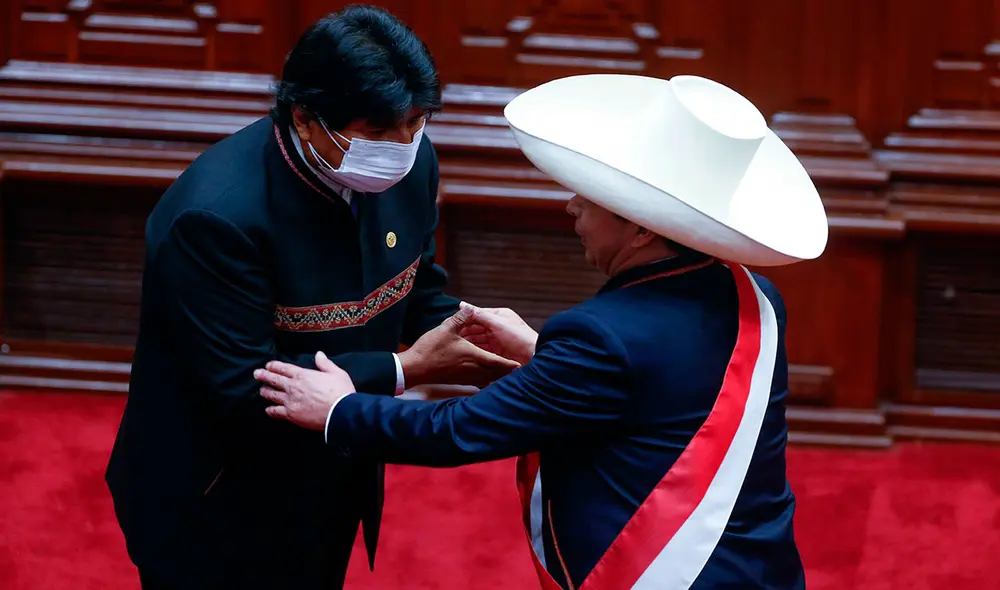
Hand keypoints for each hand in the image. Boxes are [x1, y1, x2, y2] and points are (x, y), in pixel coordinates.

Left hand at [255, 351, 354, 430]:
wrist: (340, 412)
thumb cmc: (340, 392)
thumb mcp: (336, 373)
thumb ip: (325, 363)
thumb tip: (319, 354)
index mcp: (303, 375)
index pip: (283, 368)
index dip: (274, 366)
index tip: (268, 365)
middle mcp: (293, 387)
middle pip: (273, 380)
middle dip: (263, 376)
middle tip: (256, 373)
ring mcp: (290, 401)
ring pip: (272, 395)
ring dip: (265, 391)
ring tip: (261, 390)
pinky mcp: (291, 414)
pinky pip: (276, 411)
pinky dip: (270, 410)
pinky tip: (268, 409)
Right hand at [399, 305, 521, 387]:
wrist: (415, 369)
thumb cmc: (431, 349)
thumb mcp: (446, 329)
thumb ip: (461, 317)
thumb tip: (469, 306)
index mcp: (475, 357)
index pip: (498, 362)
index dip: (510, 363)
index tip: (521, 364)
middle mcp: (474, 370)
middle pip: (496, 373)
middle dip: (507, 371)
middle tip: (517, 368)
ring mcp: (467, 378)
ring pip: (488, 378)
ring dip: (497, 375)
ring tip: (505, 373)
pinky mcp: (460, 381)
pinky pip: (479, 382)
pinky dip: (486, 379)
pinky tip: (486, 377)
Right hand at [458, 302, 537, 365]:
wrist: (535, 358)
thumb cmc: (520, 338)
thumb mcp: (497, 323)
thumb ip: (479, 314)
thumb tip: (462, 304)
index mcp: (499, 316)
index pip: (477, 315)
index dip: (464, 320)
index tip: (451, 324)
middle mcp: (497, 327)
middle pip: (476, 329)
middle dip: (464, 333)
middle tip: (451, 338)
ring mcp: (497, 341)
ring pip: (477, 341)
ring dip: (467, 343)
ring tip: (455, 347)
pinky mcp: (497, 354)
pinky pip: (482, 351)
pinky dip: (474, 352)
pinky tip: (465, 355)